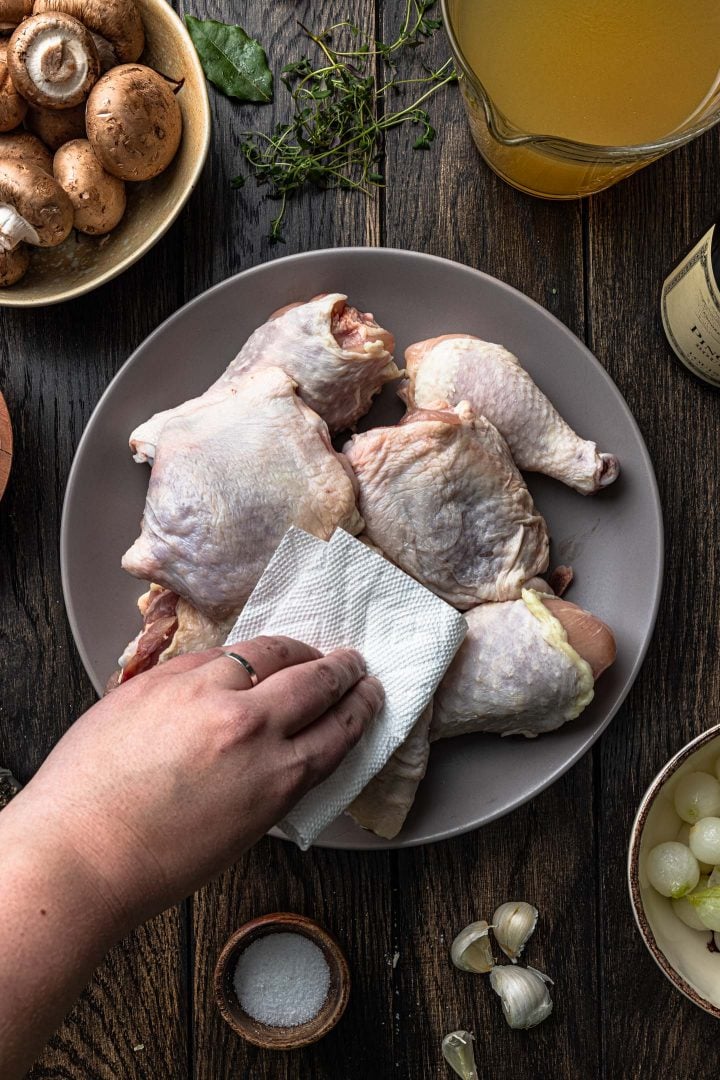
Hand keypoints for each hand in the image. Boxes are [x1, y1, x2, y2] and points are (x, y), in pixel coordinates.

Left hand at [13, 637, 383, 932]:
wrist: (75, 851)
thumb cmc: (153, 862)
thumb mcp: (241, 830)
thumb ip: (273, 780)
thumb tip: (288, 748)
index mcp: (276, 776)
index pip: (339, 728)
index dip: (361, 707)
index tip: (369, 694)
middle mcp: (250, 726)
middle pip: (316, 680)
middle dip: (342, 669)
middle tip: (351, 663)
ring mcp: (204, 692)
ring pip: (270, 651)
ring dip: (296, 651)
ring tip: (304, 652)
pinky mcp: (163, 676)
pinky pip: (217, 653)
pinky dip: (239, 657)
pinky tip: (242, 663)